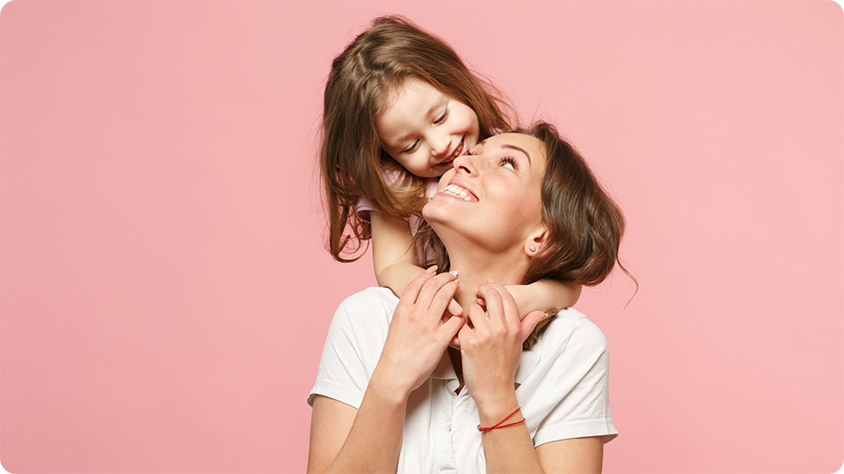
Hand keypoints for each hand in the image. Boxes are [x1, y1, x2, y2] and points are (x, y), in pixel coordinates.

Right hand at [376, 267, 464, 396]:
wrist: (394, 374)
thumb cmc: (394, 353)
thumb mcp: (396, 326)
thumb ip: (407, 312)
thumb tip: (417, 303)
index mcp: (402, 310)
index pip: (416, 283)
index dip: (427, 274)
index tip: (435, 269)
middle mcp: (414, 314)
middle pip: (433, 286)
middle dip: (445, 277)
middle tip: (453, 275)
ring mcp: (427, 326)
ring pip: (445, 297)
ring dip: (454, 289)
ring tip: (459, 286)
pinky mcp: (438, 340)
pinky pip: (455, 321)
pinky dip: (460, 315)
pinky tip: (462, 314)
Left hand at [457, 279, 544, 405]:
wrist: (494, 391)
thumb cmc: (505, 368)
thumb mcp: (519, 345)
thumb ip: (527, 325)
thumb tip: (541, 312)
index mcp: (514, 327)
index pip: (506, 297)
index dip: (496, 286)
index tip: (488, 283)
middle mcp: (502, 329)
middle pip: (491, 296)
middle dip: (482, 292)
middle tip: (477, 296)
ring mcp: (486, 335)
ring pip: (473, 309)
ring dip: (470, 315)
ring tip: (471, 325)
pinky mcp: (470, 343)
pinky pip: (461, 325)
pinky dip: (459, 329)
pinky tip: (461, 336)